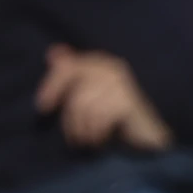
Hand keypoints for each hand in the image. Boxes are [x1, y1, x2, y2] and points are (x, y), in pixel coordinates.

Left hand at [36, 46, 170, 149]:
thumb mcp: (90, 93)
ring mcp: (121, 84)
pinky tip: (99, 140)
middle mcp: (113, 69)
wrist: (149, 133)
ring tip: (86, 140)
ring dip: (81, 130)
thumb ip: (73, 71)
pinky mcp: (128, 101)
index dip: (52, 86)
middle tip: (72, 136)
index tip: (43, 108)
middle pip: (75, 92)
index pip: (69, 68)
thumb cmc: (116, 113)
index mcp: (101, 63)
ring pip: (84, 107)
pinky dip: (96, 133)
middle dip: (70, 119)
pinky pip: (99, 117)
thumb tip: (52, 51)